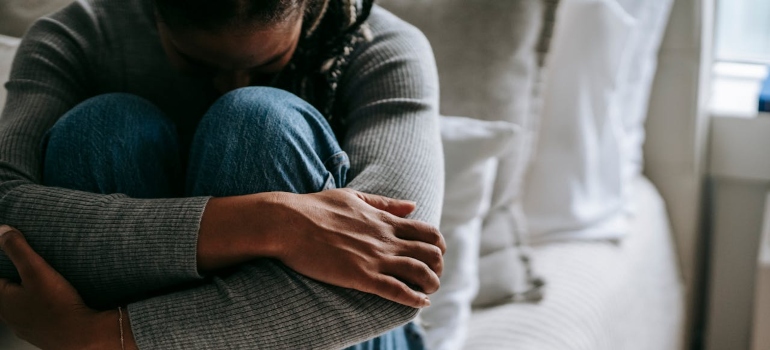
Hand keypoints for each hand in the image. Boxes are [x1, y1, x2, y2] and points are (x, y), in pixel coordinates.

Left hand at [0, 225, 132, 349]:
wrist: (82, 336)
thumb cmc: (57, 306)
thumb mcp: (36, 270)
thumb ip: (18, 249)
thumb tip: (3, 231)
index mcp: (2, 301)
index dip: (5, 265)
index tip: (14, 256)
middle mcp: (10, 316)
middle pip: (7, 293)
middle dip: (17, 279)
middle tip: (33, 267)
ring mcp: (26, 327)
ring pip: (22, 305)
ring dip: (30, 293)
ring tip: (45, 282)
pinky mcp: (43, 333)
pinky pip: (37, 315)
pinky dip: (42, 306)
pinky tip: (57, 300)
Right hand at [273, 189, 445, 308]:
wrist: (288, 223)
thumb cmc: (316, 207)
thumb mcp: (354, 197)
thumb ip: (385, 204)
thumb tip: (413, 205)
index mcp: (385, 220)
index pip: (428, 232)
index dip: (438, 246)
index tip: (435, 255)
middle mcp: (386, 239)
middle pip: (431, 254)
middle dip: (438, 267)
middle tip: (432, 276)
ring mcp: (375, 258)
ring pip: (420, 273)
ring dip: (431, 284)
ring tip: (429, 292)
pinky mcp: (360, 276)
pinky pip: (396, 290)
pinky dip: (413, 298)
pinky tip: (420, 303)